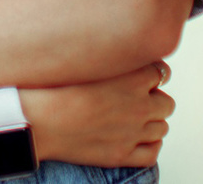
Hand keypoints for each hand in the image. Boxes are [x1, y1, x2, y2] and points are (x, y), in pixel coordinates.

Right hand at [23, 62, 173, 167]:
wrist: (36, 120)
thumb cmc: (53, 86)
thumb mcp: (85, 57)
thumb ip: (110, 53)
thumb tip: (119, 48)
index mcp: (135, 77)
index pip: (162, 72)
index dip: (150, 73)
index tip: (138, 75)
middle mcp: (140, 105)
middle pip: (166, 103)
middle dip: (153, 99)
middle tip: (133, 98)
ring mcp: (132, 132)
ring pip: (161, 127)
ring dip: (151, 122)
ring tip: (132, 118)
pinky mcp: (121, 155)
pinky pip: (153, 152)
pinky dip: (150, 145)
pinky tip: (137, 138)